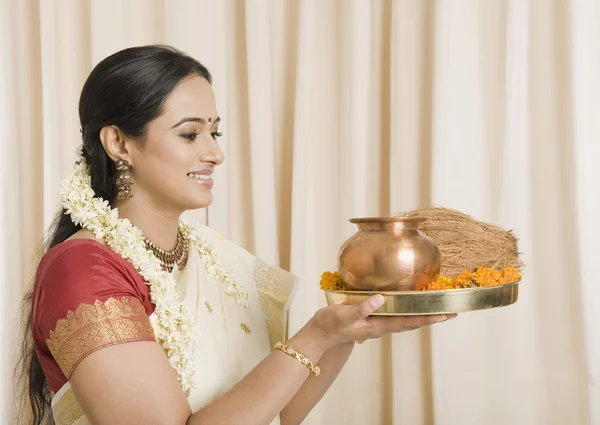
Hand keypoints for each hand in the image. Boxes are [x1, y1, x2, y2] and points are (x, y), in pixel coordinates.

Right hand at [307, 295, 455, 349]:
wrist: (320, 335)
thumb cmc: (330, 324)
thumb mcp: (343, 315)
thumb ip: (362, 307)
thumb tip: (381, 298)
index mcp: (378, 325)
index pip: (409, 322)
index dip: (427, 318)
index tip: (445, 314)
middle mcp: (382, 326)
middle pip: (413, 322)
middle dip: (432, 318)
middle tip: (452, 313)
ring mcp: (378, 324)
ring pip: (406, 320)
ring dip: (423, 316)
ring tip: (438, 310)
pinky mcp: (373, 319)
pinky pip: (396, 316)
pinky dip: (409, 312)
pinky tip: (411, 306)